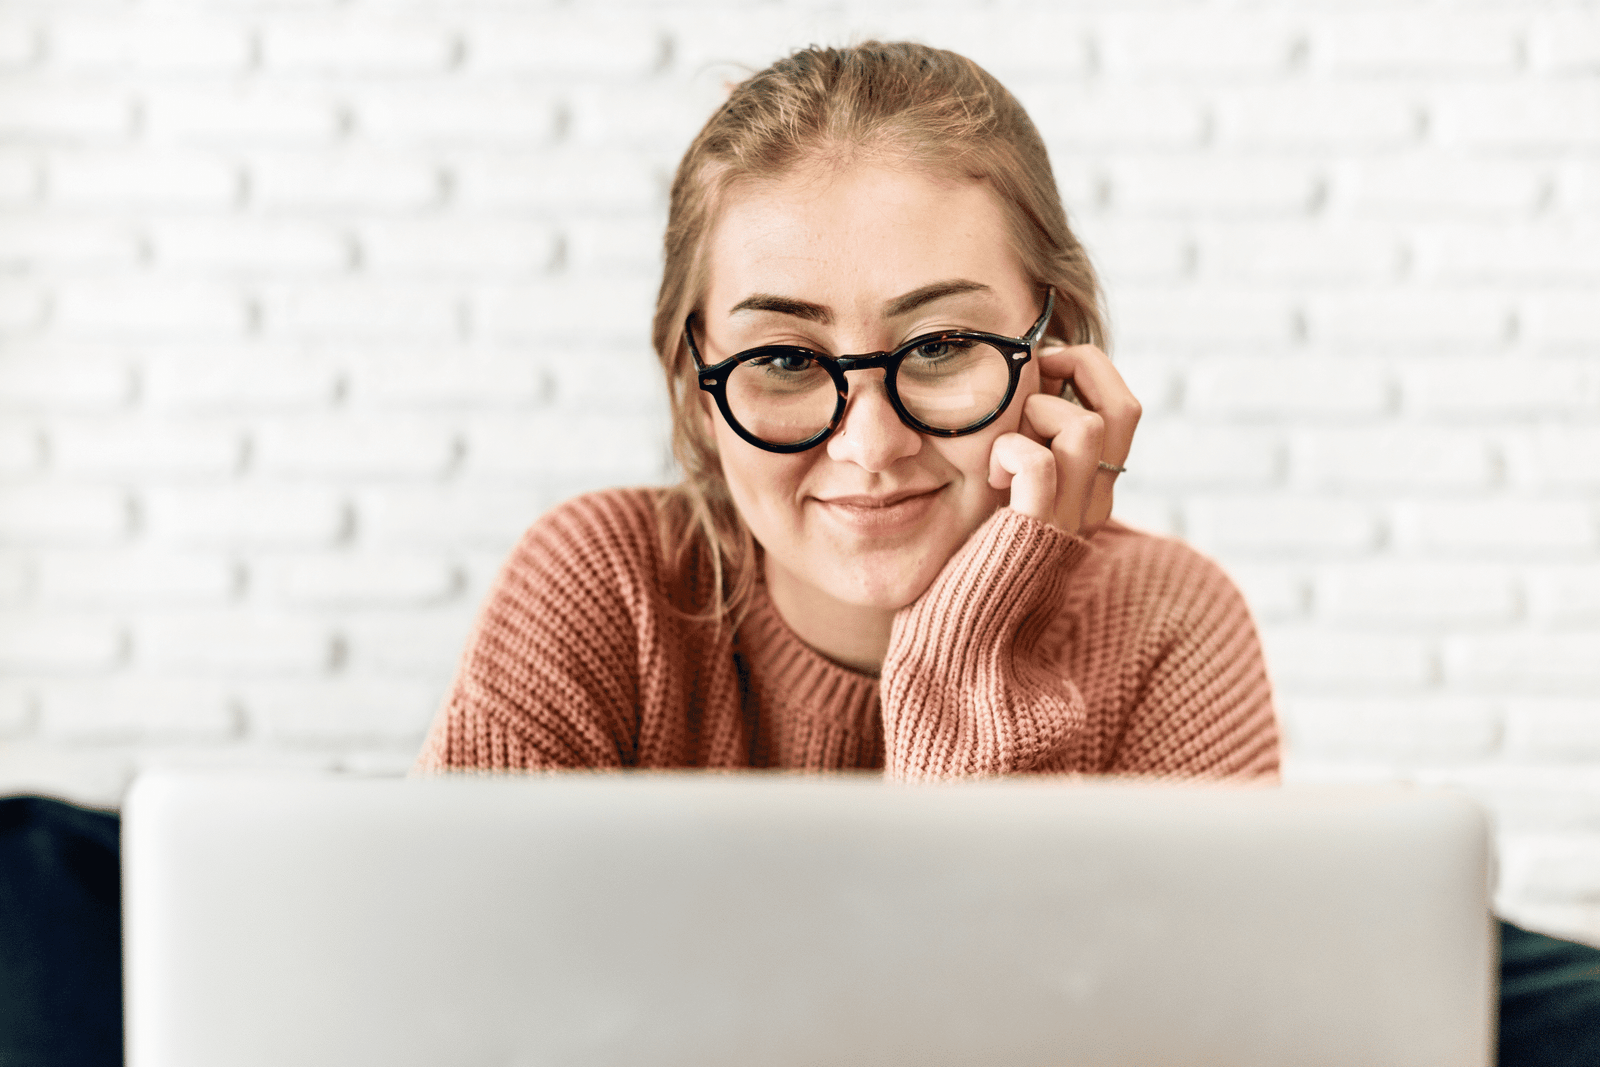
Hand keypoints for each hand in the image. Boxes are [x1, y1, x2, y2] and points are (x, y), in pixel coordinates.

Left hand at [986, 341, 1139, 538]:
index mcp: (1092, 489)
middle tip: (1027, 378)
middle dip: (1076, 368)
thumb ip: (1027, 446)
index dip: (1087, 370)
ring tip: (1002, 443)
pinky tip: (990, 474)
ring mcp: (1069, 519)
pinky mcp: (1034, 531)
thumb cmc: (973, 556)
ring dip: (1036, 413)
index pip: (1123, 408)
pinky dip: (1010, 449)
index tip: (1040, 367)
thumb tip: (1024, 384)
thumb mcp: (1011, 490)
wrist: (963, 631)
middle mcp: (1093, 503)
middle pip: (1122, 408)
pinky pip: (1040, 463)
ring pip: (1086, 426)